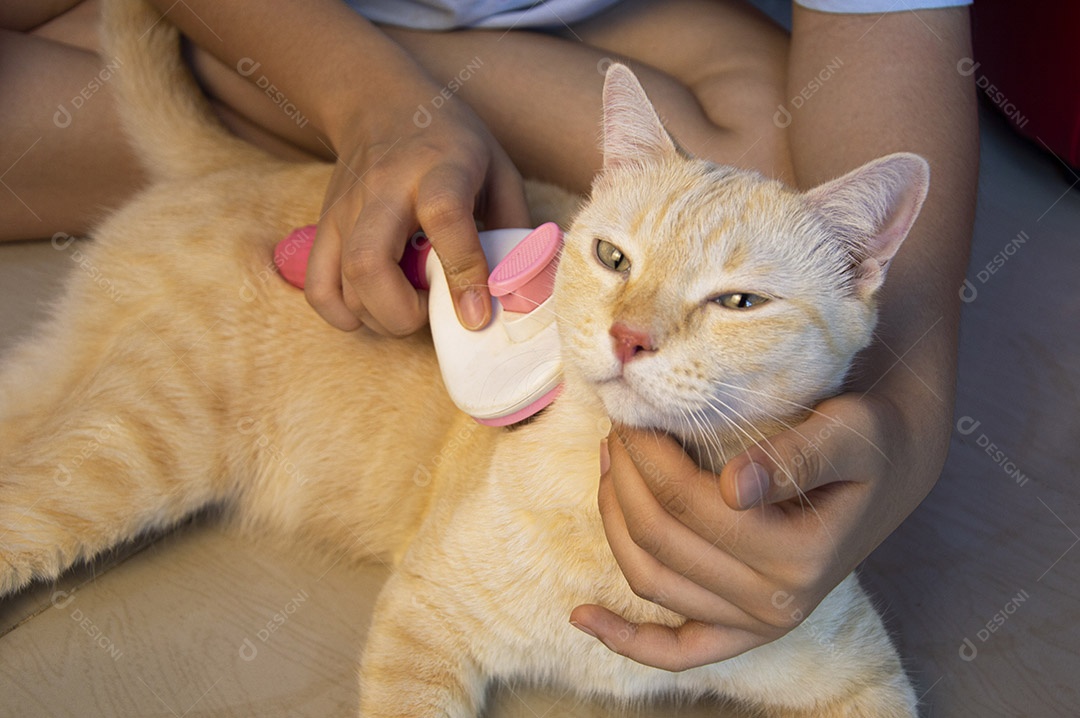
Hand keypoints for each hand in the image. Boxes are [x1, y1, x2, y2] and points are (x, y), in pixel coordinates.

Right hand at [304, 79, 529, 334]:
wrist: (380, 102)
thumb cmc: (452, 142)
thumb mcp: (498, 168)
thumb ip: (512, 227)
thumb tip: (519, 290)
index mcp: (440, 168)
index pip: (444, 218)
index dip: (462, 272)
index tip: (475, 315)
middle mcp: (385, 188)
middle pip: (369, 262)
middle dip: (401, 312)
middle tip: (430, 314)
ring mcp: (346, 208)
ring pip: (342, 282)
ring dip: (380, 317)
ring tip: (411, 305)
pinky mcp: (324, 225)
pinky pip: (317, 286)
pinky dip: (342, 314)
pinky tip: (373, 309)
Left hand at [570, 391, 941, 670]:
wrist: (889, 471)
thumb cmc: (866, 443)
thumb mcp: (846, 434)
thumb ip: (795, 458)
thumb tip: (732, 486)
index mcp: (801, 556)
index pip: (689, 500)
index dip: (646, 455)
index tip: (631, 414)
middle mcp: (777, 604)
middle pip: (661, 538)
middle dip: (625, 478)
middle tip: (617, 430)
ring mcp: (756, 626)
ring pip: (652, 581)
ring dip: (615, 523)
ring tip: (608, 467)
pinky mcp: (742, 634)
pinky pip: (675, 652)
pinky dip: (625, 640)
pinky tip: (581, 616)